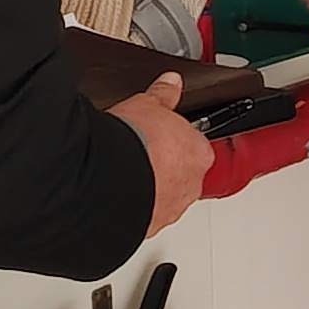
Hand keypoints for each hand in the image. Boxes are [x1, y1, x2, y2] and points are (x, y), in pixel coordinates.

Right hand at [109, 75, 213, 237]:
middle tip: (138, 153)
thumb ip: (163, 95)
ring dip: (148, 188)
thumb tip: (171, 81)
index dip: (172, 140)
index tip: (157, 137)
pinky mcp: (150, 227)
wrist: (109, 178)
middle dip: (162, 166)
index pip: (193, 145)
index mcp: (199, 153)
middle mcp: (191, 185)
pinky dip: (134, 207)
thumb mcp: (147, 105)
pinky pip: (145, 216)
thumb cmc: (132, 142)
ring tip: (124, 173)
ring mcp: (171, 209)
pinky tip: (117, 194)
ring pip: (164, 198)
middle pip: (181, 174)